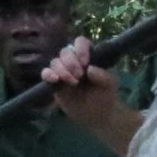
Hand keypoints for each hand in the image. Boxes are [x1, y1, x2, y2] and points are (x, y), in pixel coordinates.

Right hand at [42, 36, 137, 155]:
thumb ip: (104, 76)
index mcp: (87, 56)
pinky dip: (48, 74)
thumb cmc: (105, 94)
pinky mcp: (55, 84)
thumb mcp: (110, 84)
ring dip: (61, 70)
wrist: (97, 114)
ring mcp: (63, 72)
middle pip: (65, 51)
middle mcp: (73, 61)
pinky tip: (55, 80)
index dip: (80, 48)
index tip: (85, 62)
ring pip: (55, 62)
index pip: (80, 42)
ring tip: (73, 82)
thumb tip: (89, 69)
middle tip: (79, 76)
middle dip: (71, 62)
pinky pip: (46, 74)